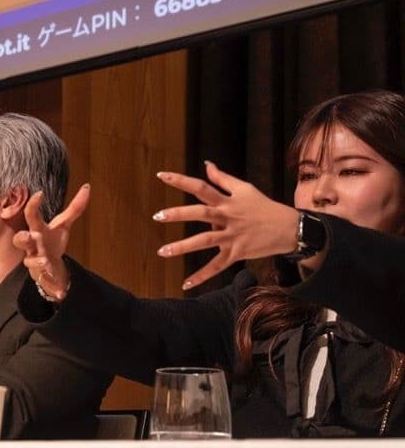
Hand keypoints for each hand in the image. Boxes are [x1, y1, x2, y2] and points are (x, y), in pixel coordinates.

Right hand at [12, 184, 89, 301]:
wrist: (50, 267)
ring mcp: (35, 261)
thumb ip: (75, 208)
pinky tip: (60, 293)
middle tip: (27, 235)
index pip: (32, 215)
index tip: (39, 194)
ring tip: (44, 261)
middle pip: (21, 239)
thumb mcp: (64, 225)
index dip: (33, 205)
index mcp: (38, 230)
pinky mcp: (41, 276)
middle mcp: (33, 245)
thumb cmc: (52, 242)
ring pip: (29, 261)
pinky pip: (44, 282)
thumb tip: (88, 187)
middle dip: (22, 237)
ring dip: (36, 261)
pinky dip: (52, 287)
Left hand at [154, 161, 300, 289]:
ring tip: (162, 251)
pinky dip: (202, 276)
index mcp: (227, 200)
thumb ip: (223, 178)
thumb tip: (207, 164)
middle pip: (201, 213)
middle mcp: (228, 217)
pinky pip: (217, 266)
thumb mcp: (245, 188)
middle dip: (179, 214)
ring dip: (183, 247)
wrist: (290, 228)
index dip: (181, 181)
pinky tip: (185, 284)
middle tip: (158, 216)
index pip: (202, 187)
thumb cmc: (264, 206)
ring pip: (205, 241)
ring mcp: (232, 236)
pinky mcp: (237, 253)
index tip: (160, 175)